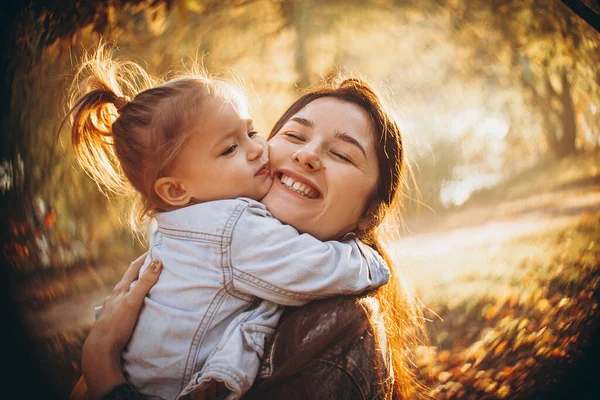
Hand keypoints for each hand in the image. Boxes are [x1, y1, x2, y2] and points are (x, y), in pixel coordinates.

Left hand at [75, 253, 161, 399]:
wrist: (100, 350)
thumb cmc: (116, 325)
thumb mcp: (132, 301)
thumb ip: (144, 282)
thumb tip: (157, 261)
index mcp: (120, 289)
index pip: (134, 267)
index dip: (145, 257)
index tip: (156, 249)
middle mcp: (115, 296)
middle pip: (130, 278)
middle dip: (142, 270)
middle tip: (156, 264)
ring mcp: (113, 308)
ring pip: (127, 292)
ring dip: (137, 286)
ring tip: (148, 284)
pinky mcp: (113, 320)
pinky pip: (125, 304)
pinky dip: (133, 299)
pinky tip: (135, 306)